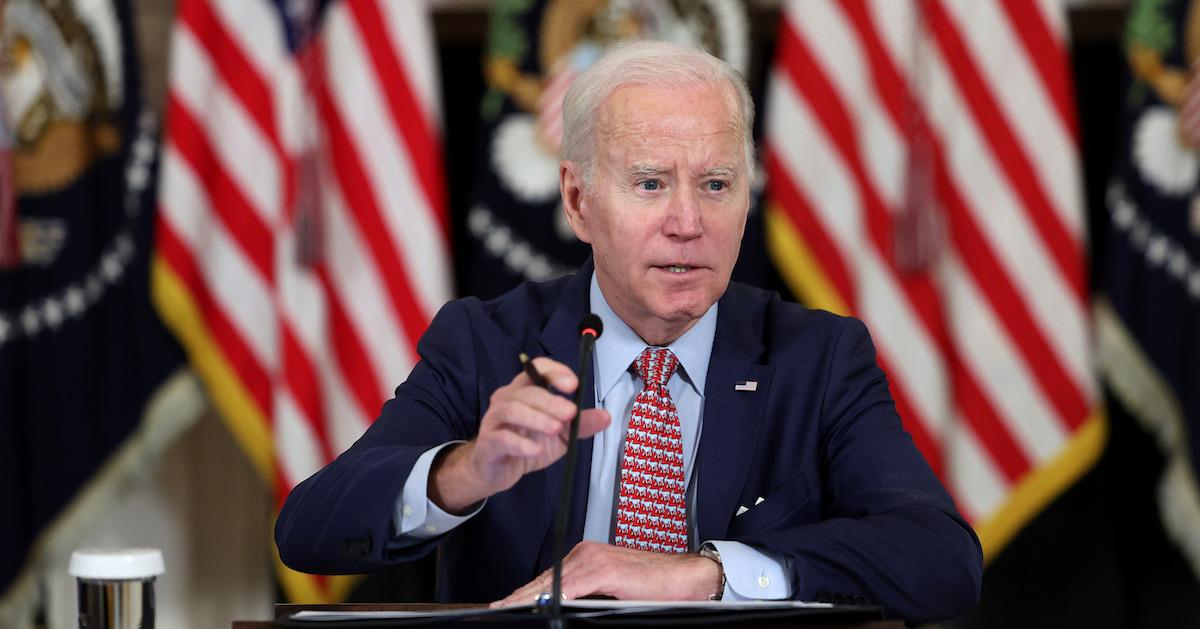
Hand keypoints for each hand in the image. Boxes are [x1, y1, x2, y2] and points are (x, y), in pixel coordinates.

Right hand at [429, 357, 610, 512]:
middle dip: (550, 400)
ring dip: (536, 418)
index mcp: (524, 391)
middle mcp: (506, 399)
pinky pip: (501, 438)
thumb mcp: (560, 436)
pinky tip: (535, 450)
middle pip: (527, 391)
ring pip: (512, 410)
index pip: (537, 369)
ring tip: (555, 429)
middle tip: (570, 413)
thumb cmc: (526, 445)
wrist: (496, 472)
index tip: (573, 385)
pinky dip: (520, 443)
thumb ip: (579, 424)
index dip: (554, 372)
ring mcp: (494, 420)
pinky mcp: (487, 443)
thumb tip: (605, 416)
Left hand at [491, 541, 722, 605]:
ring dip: (527, 598)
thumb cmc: (655, 586)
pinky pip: (569, 588)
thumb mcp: (611, 591)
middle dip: (519, 596)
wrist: (686, 578)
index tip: (505, 604)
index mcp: (587, 556)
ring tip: (505, 609)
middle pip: (544, 579)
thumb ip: (587, 594)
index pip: (548, 577)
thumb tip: (562, 606)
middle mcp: (586, 553)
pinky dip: (552, 597)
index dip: (524, 593)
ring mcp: (593, 560)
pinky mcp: (603, 570)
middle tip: (496, 608)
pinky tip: (536, 606)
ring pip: (551, 583)